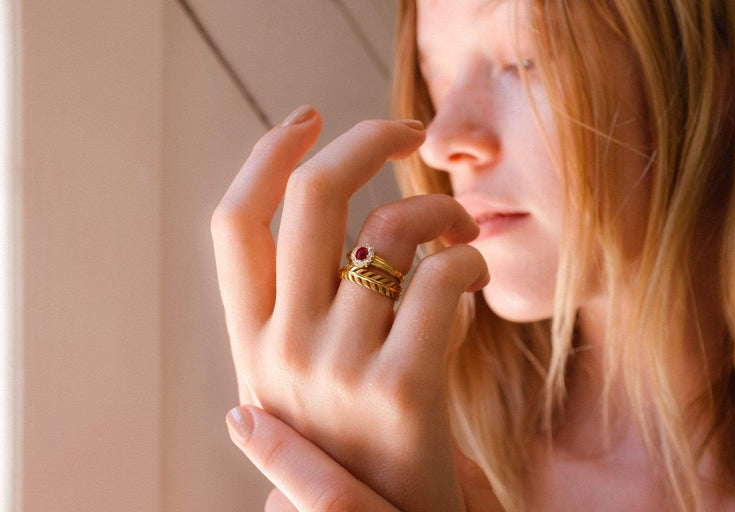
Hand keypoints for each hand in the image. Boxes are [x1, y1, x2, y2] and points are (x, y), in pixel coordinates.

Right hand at [212, 106, 488, 510]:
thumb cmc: (355, 442)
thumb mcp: (298, 379)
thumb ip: (301, 305)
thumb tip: (313, 217)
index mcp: (250, 340)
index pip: (234, 222)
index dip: (267, 154)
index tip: (309, 117)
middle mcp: (282, 348)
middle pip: (313, 197)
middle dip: (365, 138)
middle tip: (407, 128)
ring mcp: (339, 368)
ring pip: (392, 228)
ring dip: (438, 206)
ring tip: (460, 224)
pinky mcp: (405, 388)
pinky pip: (442, 276)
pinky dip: (468, 255)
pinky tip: (474, 269)